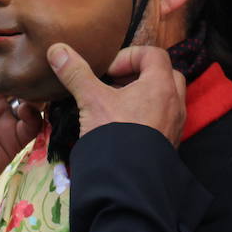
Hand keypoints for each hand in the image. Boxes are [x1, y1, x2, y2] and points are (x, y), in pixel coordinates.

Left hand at [0, 49, 41, 197]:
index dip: (7, 54)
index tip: (20, 40)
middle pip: (18, 81)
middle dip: (28, 72)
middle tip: (37, 63)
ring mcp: (4, 121)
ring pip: (30, 101)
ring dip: (36, 93)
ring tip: (35, 87)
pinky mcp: (13, 141)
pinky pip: (32, 126)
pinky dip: (36, 117)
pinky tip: (28, 111)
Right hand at [49, 43, 185, 145]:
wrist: (127, 182)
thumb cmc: (114, 133)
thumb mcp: (92, 100)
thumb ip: (76, 73)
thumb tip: (56, 49)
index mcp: (161, 86)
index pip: (154, 54)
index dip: (130, 56)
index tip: (109, 72)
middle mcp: (174, 103)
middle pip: (165, 74)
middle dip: (140, 75)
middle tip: (116, 85)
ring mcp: (175, 125)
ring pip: (165, 98)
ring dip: (144, 95)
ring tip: (118, 106)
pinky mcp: (170, 144)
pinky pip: (163, 120)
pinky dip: (148, 116)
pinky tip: (124, 127)